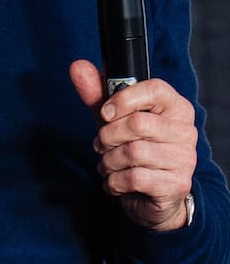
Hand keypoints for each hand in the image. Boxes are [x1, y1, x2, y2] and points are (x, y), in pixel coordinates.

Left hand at [70, 62, 196, 229]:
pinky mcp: (176, 184)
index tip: (105, 113)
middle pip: (137, 123)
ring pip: (133, 152)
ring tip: (109, 165)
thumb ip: (97, 95)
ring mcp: (184, 158)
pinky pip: (134, 178)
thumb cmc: (133, 150)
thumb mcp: (113, 121)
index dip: (123, 99)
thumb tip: (78, 66)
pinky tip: (116, 182)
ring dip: (108, 162)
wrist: (151, 196)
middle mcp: (185, 131)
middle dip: (107, 136)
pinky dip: (114, 182)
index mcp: (176, 108)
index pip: (155, 89)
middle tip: (102, 145)